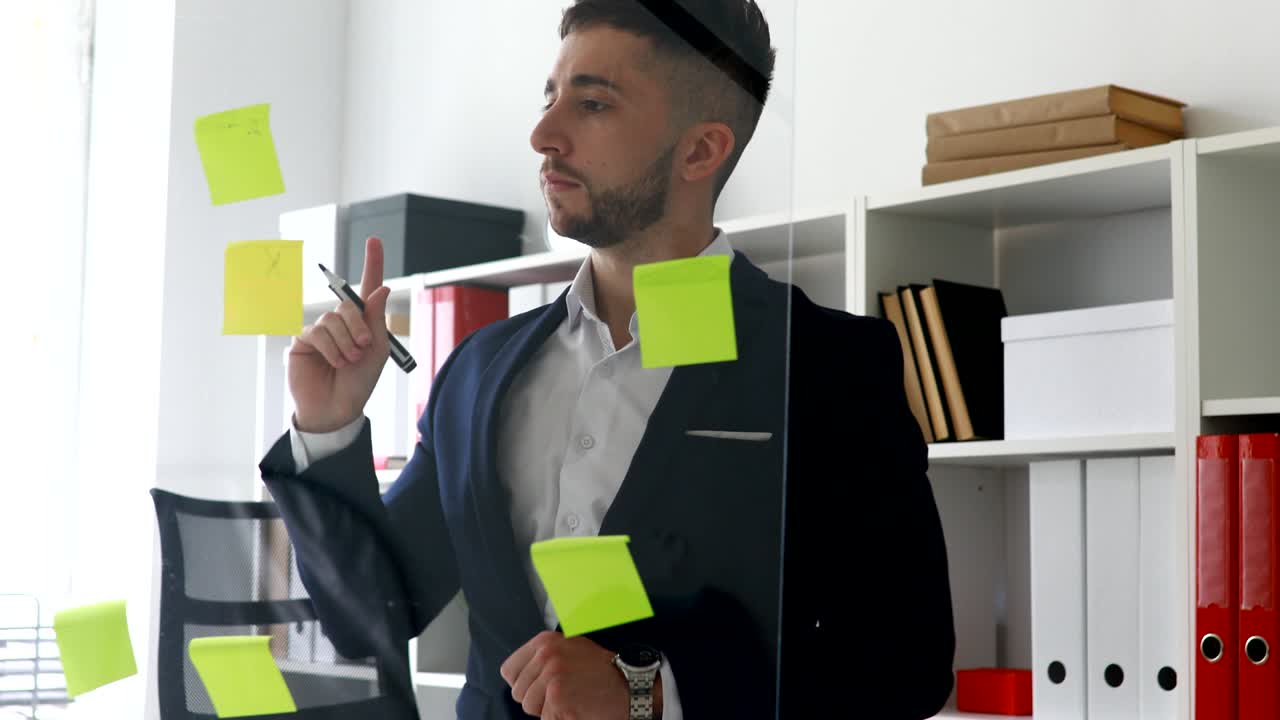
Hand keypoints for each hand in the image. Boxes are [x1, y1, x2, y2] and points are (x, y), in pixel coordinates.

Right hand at [288, 236, 391, 432]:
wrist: (338, 408)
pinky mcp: (302, 340)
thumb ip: (376, 319)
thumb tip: (382, 287)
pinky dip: (330, 348)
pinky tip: (334, 362)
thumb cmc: (359, 381)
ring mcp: (320, 330)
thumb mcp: (377, 351)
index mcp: (363, 322)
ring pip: (332, 319)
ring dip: (345, 342)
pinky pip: (316, 332)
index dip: (372, 263)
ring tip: (348, 361)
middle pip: (348, 304)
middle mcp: (341, 321)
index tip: (375, 240)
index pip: (367, 287)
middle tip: (363, 348)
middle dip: (359, 325)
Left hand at [501, 631, 659, 718]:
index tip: (539, 686)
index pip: (509, 671)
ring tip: (571, 700)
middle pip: (518, 692)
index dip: (523, 684)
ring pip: (529, 708)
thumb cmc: (604, 670)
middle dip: (537, 699)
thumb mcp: (571, 650)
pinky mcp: (559, 699)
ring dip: (548, 711)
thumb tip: (519, 675)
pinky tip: (577, 708)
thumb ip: (544, 658)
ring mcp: (552, 677)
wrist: (631, 685)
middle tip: (564, 693)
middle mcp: (546, 655)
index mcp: (545, 642)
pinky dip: (561, 718)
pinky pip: (546, 719)